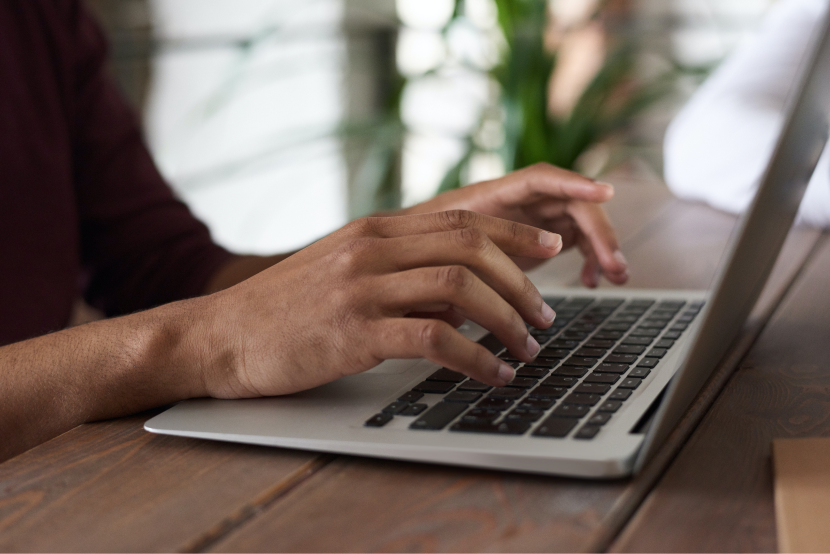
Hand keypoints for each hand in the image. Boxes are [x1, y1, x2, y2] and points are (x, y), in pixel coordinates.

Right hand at [197, 211, 562, 398]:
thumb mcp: (343, 271)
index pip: (462, 218)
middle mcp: (372, 248)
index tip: (551, 247)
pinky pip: (433, 339)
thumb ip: (400, 272)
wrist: (219, 336)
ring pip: (460, 288)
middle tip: (545, 315)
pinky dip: (475, 358)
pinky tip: (493, 375)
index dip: (515, 231)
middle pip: (471, 246)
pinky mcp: (353, 331)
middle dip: (522, 280)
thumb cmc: (284, 310)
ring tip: (527, 348)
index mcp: (374, 230)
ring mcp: (361, 287)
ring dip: (506, 320)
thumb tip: (461, 296)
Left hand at [402, 163, 628, 287]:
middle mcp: (519, 201)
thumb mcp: (431, 250)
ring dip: (602, 247)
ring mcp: (533, 218)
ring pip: (580, 224)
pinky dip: (589, 259)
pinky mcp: (539, 238)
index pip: (541, 179)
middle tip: (615, 265)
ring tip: (615, 277)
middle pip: (572, 204)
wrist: (411, 251)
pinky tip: (592, 281)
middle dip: (599, 232)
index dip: (574, 183)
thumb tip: (470, 289)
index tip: (605, 193)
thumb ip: (453, 259)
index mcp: (493, 194)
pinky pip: (576, 242)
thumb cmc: (418, 245)